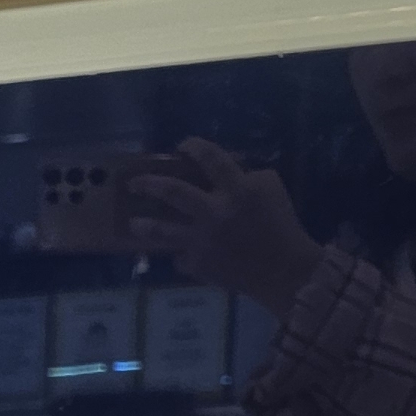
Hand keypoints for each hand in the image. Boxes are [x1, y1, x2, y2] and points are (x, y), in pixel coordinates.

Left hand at [127, 138, 323, 317]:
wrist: (282, 270)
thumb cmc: (281, 224)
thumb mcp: (270, 188)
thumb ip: (245, 175)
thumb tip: (223, 170)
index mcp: (237, 190)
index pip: (211, 159)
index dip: (194, 147)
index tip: (182, 144)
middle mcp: (214, 213)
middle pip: (174, 192)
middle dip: (150, 184)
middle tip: (134, 183)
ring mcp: (202, 241)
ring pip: (163, 231)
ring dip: (144, 226)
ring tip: (133, 224)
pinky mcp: (198, 265)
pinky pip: (180, 256)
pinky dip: (182, 254)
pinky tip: (182, 254)